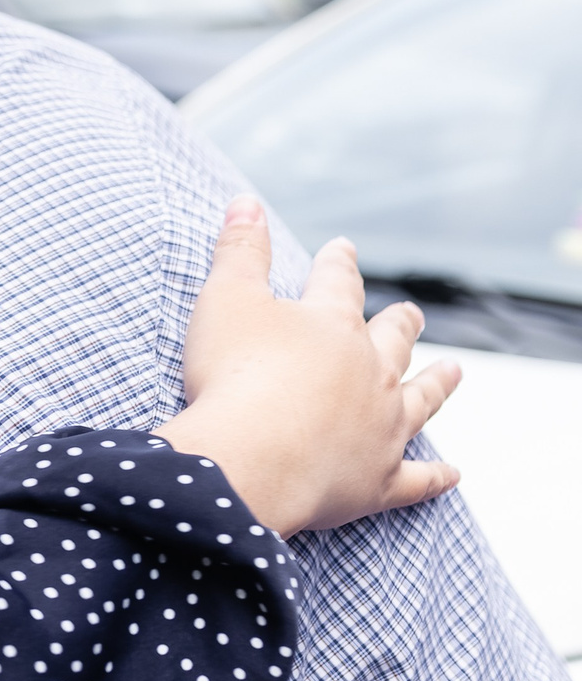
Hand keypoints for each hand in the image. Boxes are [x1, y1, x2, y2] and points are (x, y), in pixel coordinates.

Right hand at [154, 198, 460, 536]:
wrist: (250, 457)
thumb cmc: (234, 374)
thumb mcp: (226, 298)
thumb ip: (240, 251)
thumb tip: (245, 201)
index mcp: (332, 326)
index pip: (339, 284)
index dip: (339, 263)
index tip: (345, 248)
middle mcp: (370, 373)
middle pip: (393, 342)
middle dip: (400, 324)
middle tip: (411, 314)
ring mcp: (381, 427)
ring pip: (420, 401)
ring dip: (437, 385)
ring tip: (454, 372)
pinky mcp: (377, 479)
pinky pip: (417, 479)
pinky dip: (436, 477)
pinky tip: (453, 474)